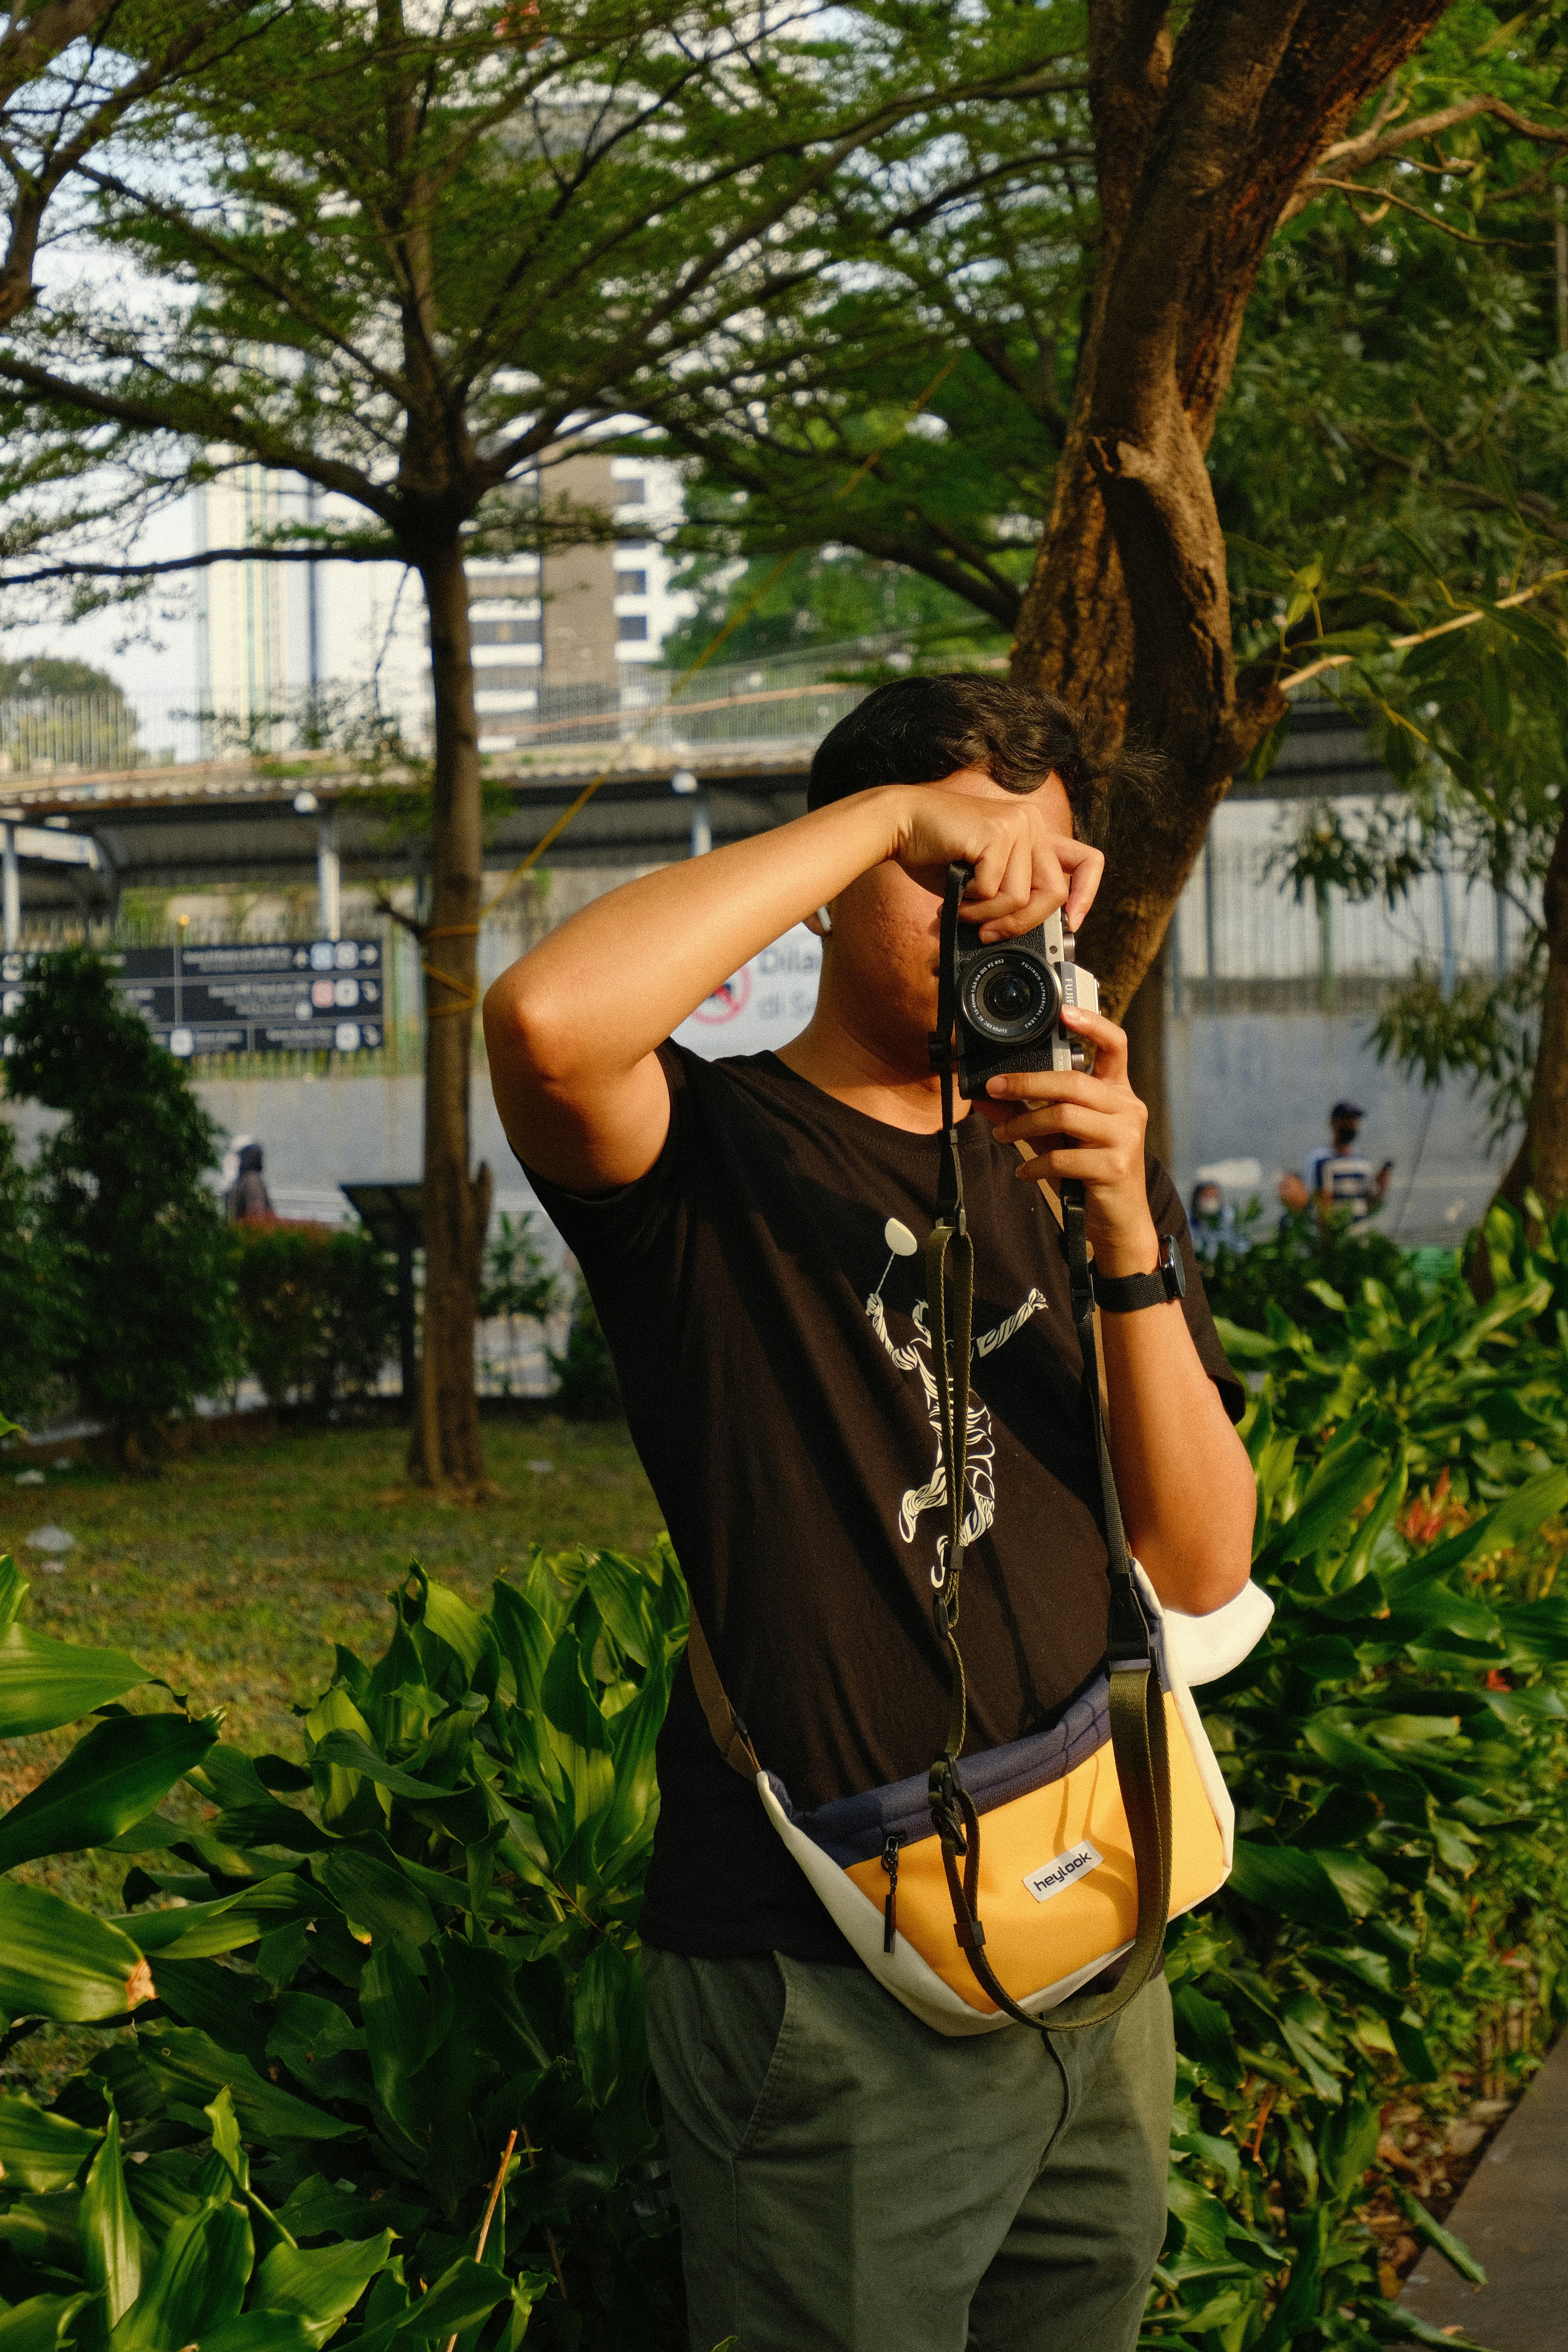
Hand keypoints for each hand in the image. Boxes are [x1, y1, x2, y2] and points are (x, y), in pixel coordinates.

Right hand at [889, 786, 1102, 939]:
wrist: (900, 824)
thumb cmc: (937, 853)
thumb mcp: (985, 878)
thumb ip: (1011, 894)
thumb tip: (1025, 934)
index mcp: (1035, 831)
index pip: (1087, 860)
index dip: (1086, 895)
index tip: (1072, 921)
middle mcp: (1031, 823)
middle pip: (1053, 892)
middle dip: (1020, 923)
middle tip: (988, 933)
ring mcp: (1017, 825)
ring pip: (1019, 897)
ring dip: (985, 916)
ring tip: (961, 909)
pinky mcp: (996, 833)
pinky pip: (993, 891)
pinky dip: (970, 904)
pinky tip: (955, 892)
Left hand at [976, 1004, 1159, 1275]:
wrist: (1121, 1224)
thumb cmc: (1089, 1174)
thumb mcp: (1059, 1138)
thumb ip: (1029, 1113)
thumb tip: (986, 1095)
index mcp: (1118, 1094)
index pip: (1115, 1046)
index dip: (1092, 1024)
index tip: (1063, 1011)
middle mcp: (1128, 1109)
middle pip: (1073, 1081)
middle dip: (1026, 1083)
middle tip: (993, 1086)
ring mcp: (1126, 1137)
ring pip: (1064, 1115)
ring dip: (1023, 1124)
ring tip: (1002, 1135)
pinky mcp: (1116, 1166)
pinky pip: (1064, 1157)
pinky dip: (1036, 1164)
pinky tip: (1024, 1172)